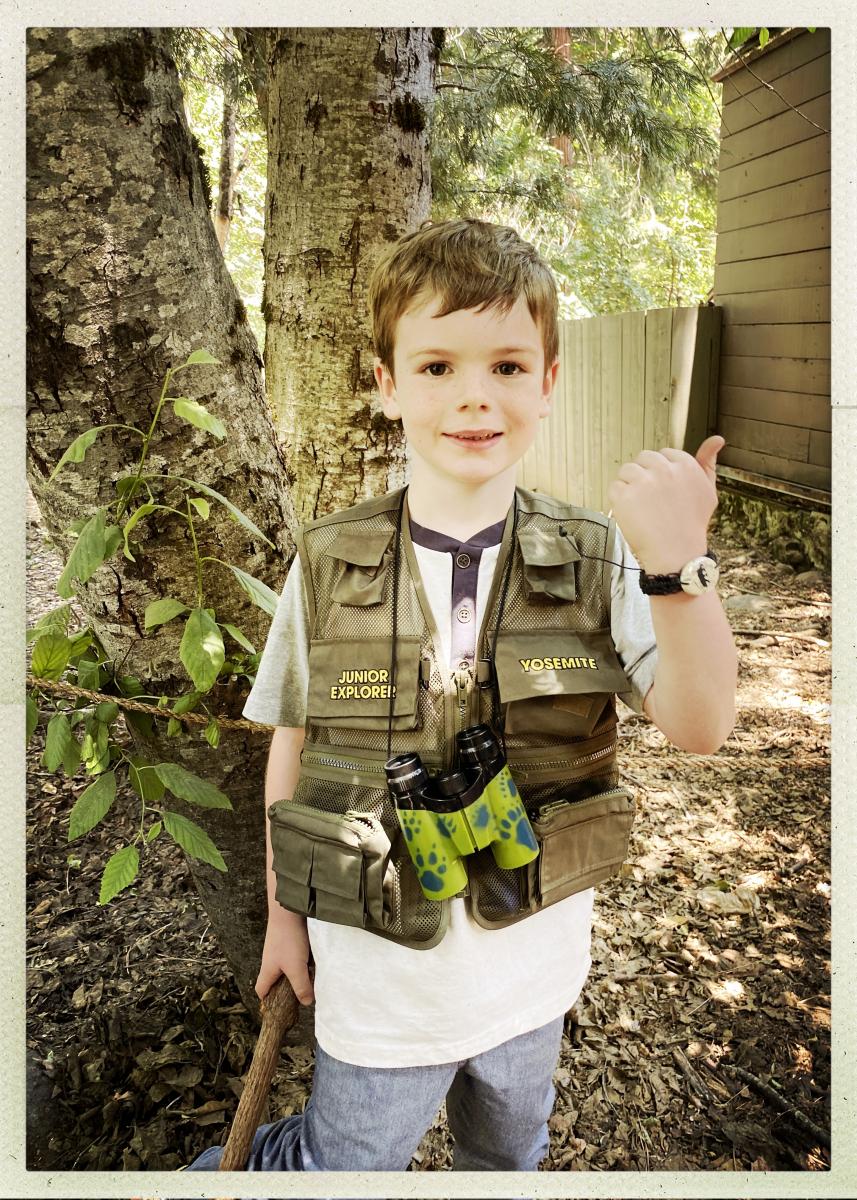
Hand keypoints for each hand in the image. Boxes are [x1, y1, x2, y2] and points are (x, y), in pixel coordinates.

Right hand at [256, 905, 314, 1005]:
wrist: (288, 910)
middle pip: (274, 980)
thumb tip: (307, 1002)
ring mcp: (279, 949)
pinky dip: (301, 960)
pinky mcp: (288, 940)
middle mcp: (271, 961)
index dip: (267, 1001)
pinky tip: (312, 960)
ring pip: (286, 968)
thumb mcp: (296, 968)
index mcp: (267, 970)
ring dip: (296, 973)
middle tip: (300, 995)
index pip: (261, 991)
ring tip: (310, 978)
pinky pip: (293, 956)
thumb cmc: (288, 939)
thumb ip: (301, 986)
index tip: (279, 1008)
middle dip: (286, 989)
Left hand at [606, 436, 723, 573]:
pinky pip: (614, 487)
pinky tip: (632, 514)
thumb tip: (717, 439)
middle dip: (645, 475)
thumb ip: (708, 463)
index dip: (661, 472)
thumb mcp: (708, 492)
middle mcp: (664, 470)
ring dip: (630, 486)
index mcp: (685, 465)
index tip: (664, 490)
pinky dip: (618, 500)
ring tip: (642, 507)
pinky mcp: (624, 495)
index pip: (664, 454)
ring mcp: (643, 482)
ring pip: (626, 470)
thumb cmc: (692, 524)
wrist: (676, 555)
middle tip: (652, 500)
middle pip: (643, 458)